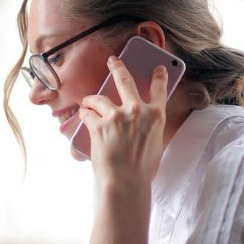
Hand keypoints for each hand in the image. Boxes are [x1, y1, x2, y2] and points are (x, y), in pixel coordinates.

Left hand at [78, 56, 168, 189]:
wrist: (126, 183)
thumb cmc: (141, 170)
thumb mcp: (154, 144)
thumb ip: (148, 128)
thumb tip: (138, 123)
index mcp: (156, 117)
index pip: (160, 90)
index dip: (159, 77)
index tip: (158, 68)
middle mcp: (137, 111)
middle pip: (125, 80)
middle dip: (118, 67)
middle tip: (113, 61)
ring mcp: (117, 117)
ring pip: (99, 98)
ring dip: (91, 100)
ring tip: (88, 102)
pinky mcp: (99, 125)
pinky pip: (87, 113)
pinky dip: (84, 115)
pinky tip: (83, 117)